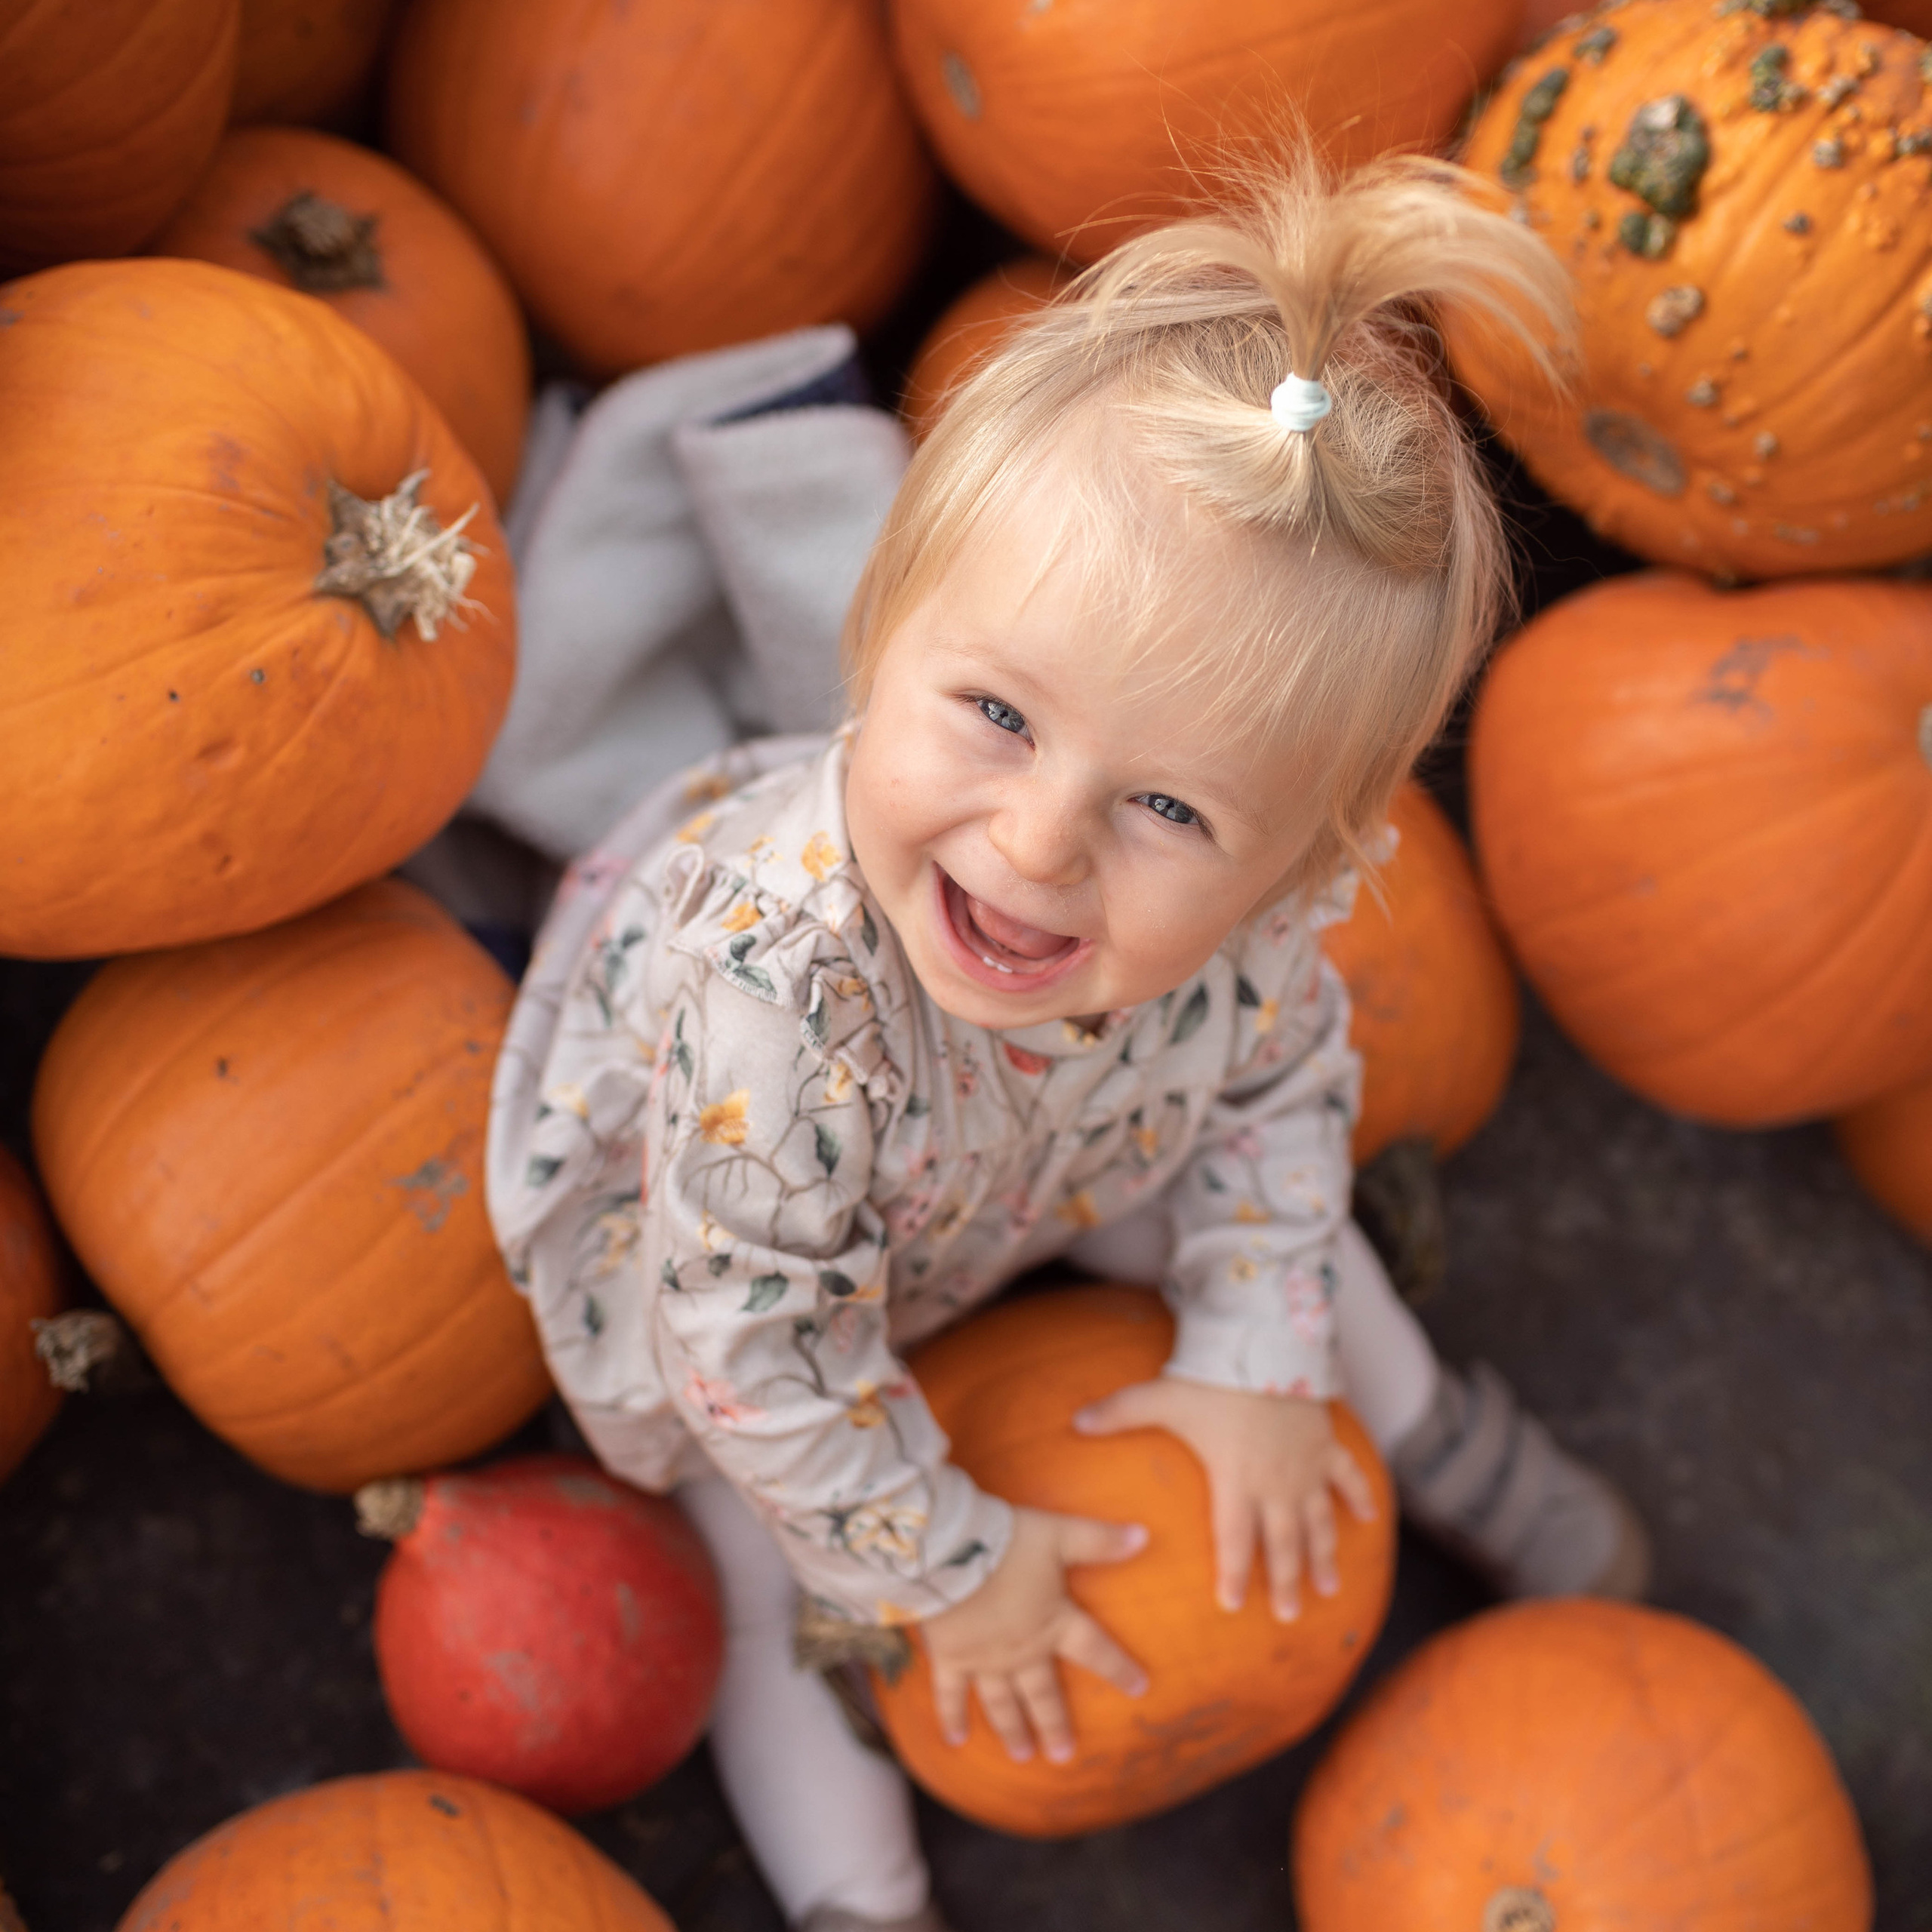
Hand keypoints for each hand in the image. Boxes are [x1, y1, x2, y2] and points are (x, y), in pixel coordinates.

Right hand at [919, 1506, 1147, 1764]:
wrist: (949, 1553)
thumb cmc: (1008, 1543)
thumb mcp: (1059, 1535)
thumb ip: (1100, 1540)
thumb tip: (1145, 1536)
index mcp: (1054, 1623)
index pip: (1095, 1650)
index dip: (1119, 1668)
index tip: (1139, 1688)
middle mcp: (1023, 1651)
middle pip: (1043, 1693)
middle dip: (1055, 1725)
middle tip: (1063, 1756)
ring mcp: (985, 1660)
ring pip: (1002, 1703)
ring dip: (1013, 1730)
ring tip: (1022, 1755)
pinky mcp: (950, 1658)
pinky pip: (951, 1695)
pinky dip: (952, 1718)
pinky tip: (955, 1742)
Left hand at [1074, 1378, 1375, 1620]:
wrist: (1268, 1344)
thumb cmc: (1211, 1377)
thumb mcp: (1160, 1396)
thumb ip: (1117, 1413)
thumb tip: (1073, 1422)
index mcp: (1235, 1481)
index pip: (1234, 1541)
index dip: (1234, 1575)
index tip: (1232, 1606)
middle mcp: (1276, 1484)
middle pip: (1282, 1543)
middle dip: (1285, 1582)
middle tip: (1289, 1616)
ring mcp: (1307, 1466)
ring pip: (1319, 1522)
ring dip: (1324, 1555)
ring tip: (1328, 1588)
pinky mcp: (1327, 1443)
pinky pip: (1349, 1477)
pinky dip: (1361, 1498)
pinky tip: (1370, 1519)